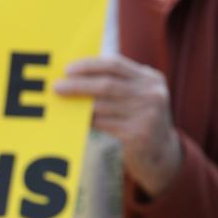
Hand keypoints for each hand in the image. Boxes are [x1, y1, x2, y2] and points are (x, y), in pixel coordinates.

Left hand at [55, 55, 181, 196]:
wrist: (160, 153)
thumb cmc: (139, 119)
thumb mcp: (137, 96)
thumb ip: (117, 83)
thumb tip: (75, 76)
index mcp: (151, 79)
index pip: (116, 64)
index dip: (89, 66)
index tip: (68, 70)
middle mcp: (152, 94)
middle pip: (106, 84)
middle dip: (78, 85)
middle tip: (57, 87)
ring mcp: (147, 115)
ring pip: (101, 106)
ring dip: (78, 105)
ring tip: (62, 103)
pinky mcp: (137, 135)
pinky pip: (102, 124)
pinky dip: (86, 121)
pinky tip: (74, 120)